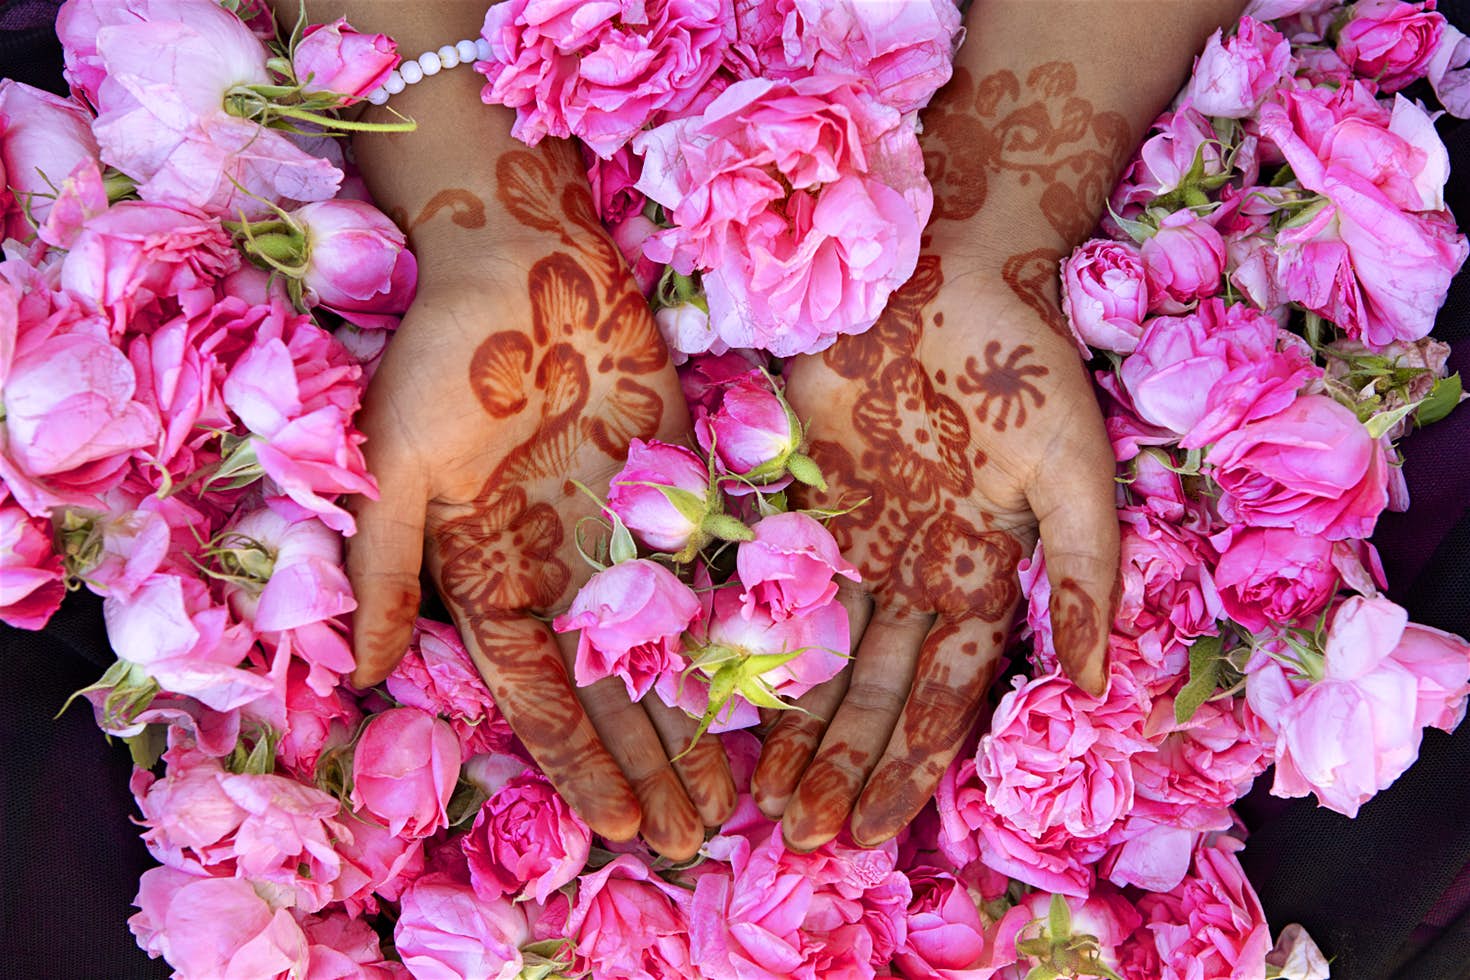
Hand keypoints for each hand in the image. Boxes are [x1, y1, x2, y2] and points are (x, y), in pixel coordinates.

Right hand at [345, 141, 734, 858]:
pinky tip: (758, 698)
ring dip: (687, 727)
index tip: (614, 824)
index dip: (573, 761)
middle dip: (642, 766)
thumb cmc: (446, 354)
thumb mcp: (396, 463)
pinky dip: (726, 641)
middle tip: (685, 840)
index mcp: (486, 573)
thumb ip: (385, 567)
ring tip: (725, 799)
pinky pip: (703, 582)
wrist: (524, 258)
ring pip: (659, 653)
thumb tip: (360, 674)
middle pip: (606, 692)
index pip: (537, 691)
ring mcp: (615, 537)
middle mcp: (555, 570)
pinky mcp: (668, 495)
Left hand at [750, 233, 1118, 851]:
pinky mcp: (795, 488)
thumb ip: (1084, 574)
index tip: (870, 833)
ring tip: (758, 797)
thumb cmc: (1023, 363)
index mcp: (976, 572)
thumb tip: (1092, 683)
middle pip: (870, 687)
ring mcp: (850, 531)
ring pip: (816, 646)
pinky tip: (712, 692)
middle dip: (840, 764)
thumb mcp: (1073, 472)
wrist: (950, 262)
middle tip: (800, 840)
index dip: (908, 764)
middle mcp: (909, 567)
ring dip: (792, 722)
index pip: (941, 691)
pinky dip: (740, 632)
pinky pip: (763, 575)